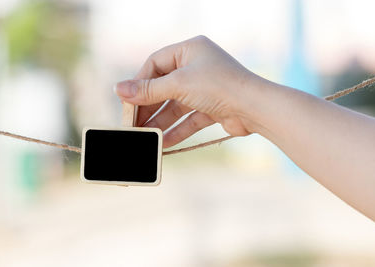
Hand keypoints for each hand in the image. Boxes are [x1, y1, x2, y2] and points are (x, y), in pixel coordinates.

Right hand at [115, 35, 264, 147]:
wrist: (255, 108)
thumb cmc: (219, 86)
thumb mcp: (178, 84)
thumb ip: (148, 90)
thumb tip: (118, 89)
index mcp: (190, 50)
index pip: (155, 64)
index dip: (139, 82)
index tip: (126, 100)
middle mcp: (197, 67)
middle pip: (164, 87)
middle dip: (149, 106)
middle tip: (133, 123)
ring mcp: (205, 88)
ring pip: (176, 105)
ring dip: (161, 121)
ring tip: (145, 137)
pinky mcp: (212, 107)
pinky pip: (189, 118)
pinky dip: (177, 130)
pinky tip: (163, 143)